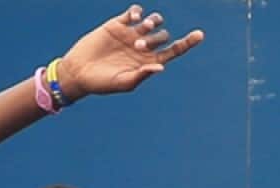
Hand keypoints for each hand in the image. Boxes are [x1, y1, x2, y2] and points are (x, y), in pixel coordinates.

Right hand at [58, 4, 203, 100]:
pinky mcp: (118, 24)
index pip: (173, 51)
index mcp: (148, 62)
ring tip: (141, 28)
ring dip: (152, 22)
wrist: (79, 71)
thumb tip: (161, 66)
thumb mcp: (123, 82)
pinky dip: (137, 12)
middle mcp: (143, 47)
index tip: (200, 35)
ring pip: (152, 21)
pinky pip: (134, 12)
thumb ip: (142, 74)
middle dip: (155, 38)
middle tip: (137, 46)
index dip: (187, 42)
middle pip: (163, 35)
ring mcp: (131, 34)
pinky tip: (133, 18)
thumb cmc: (102, 83)